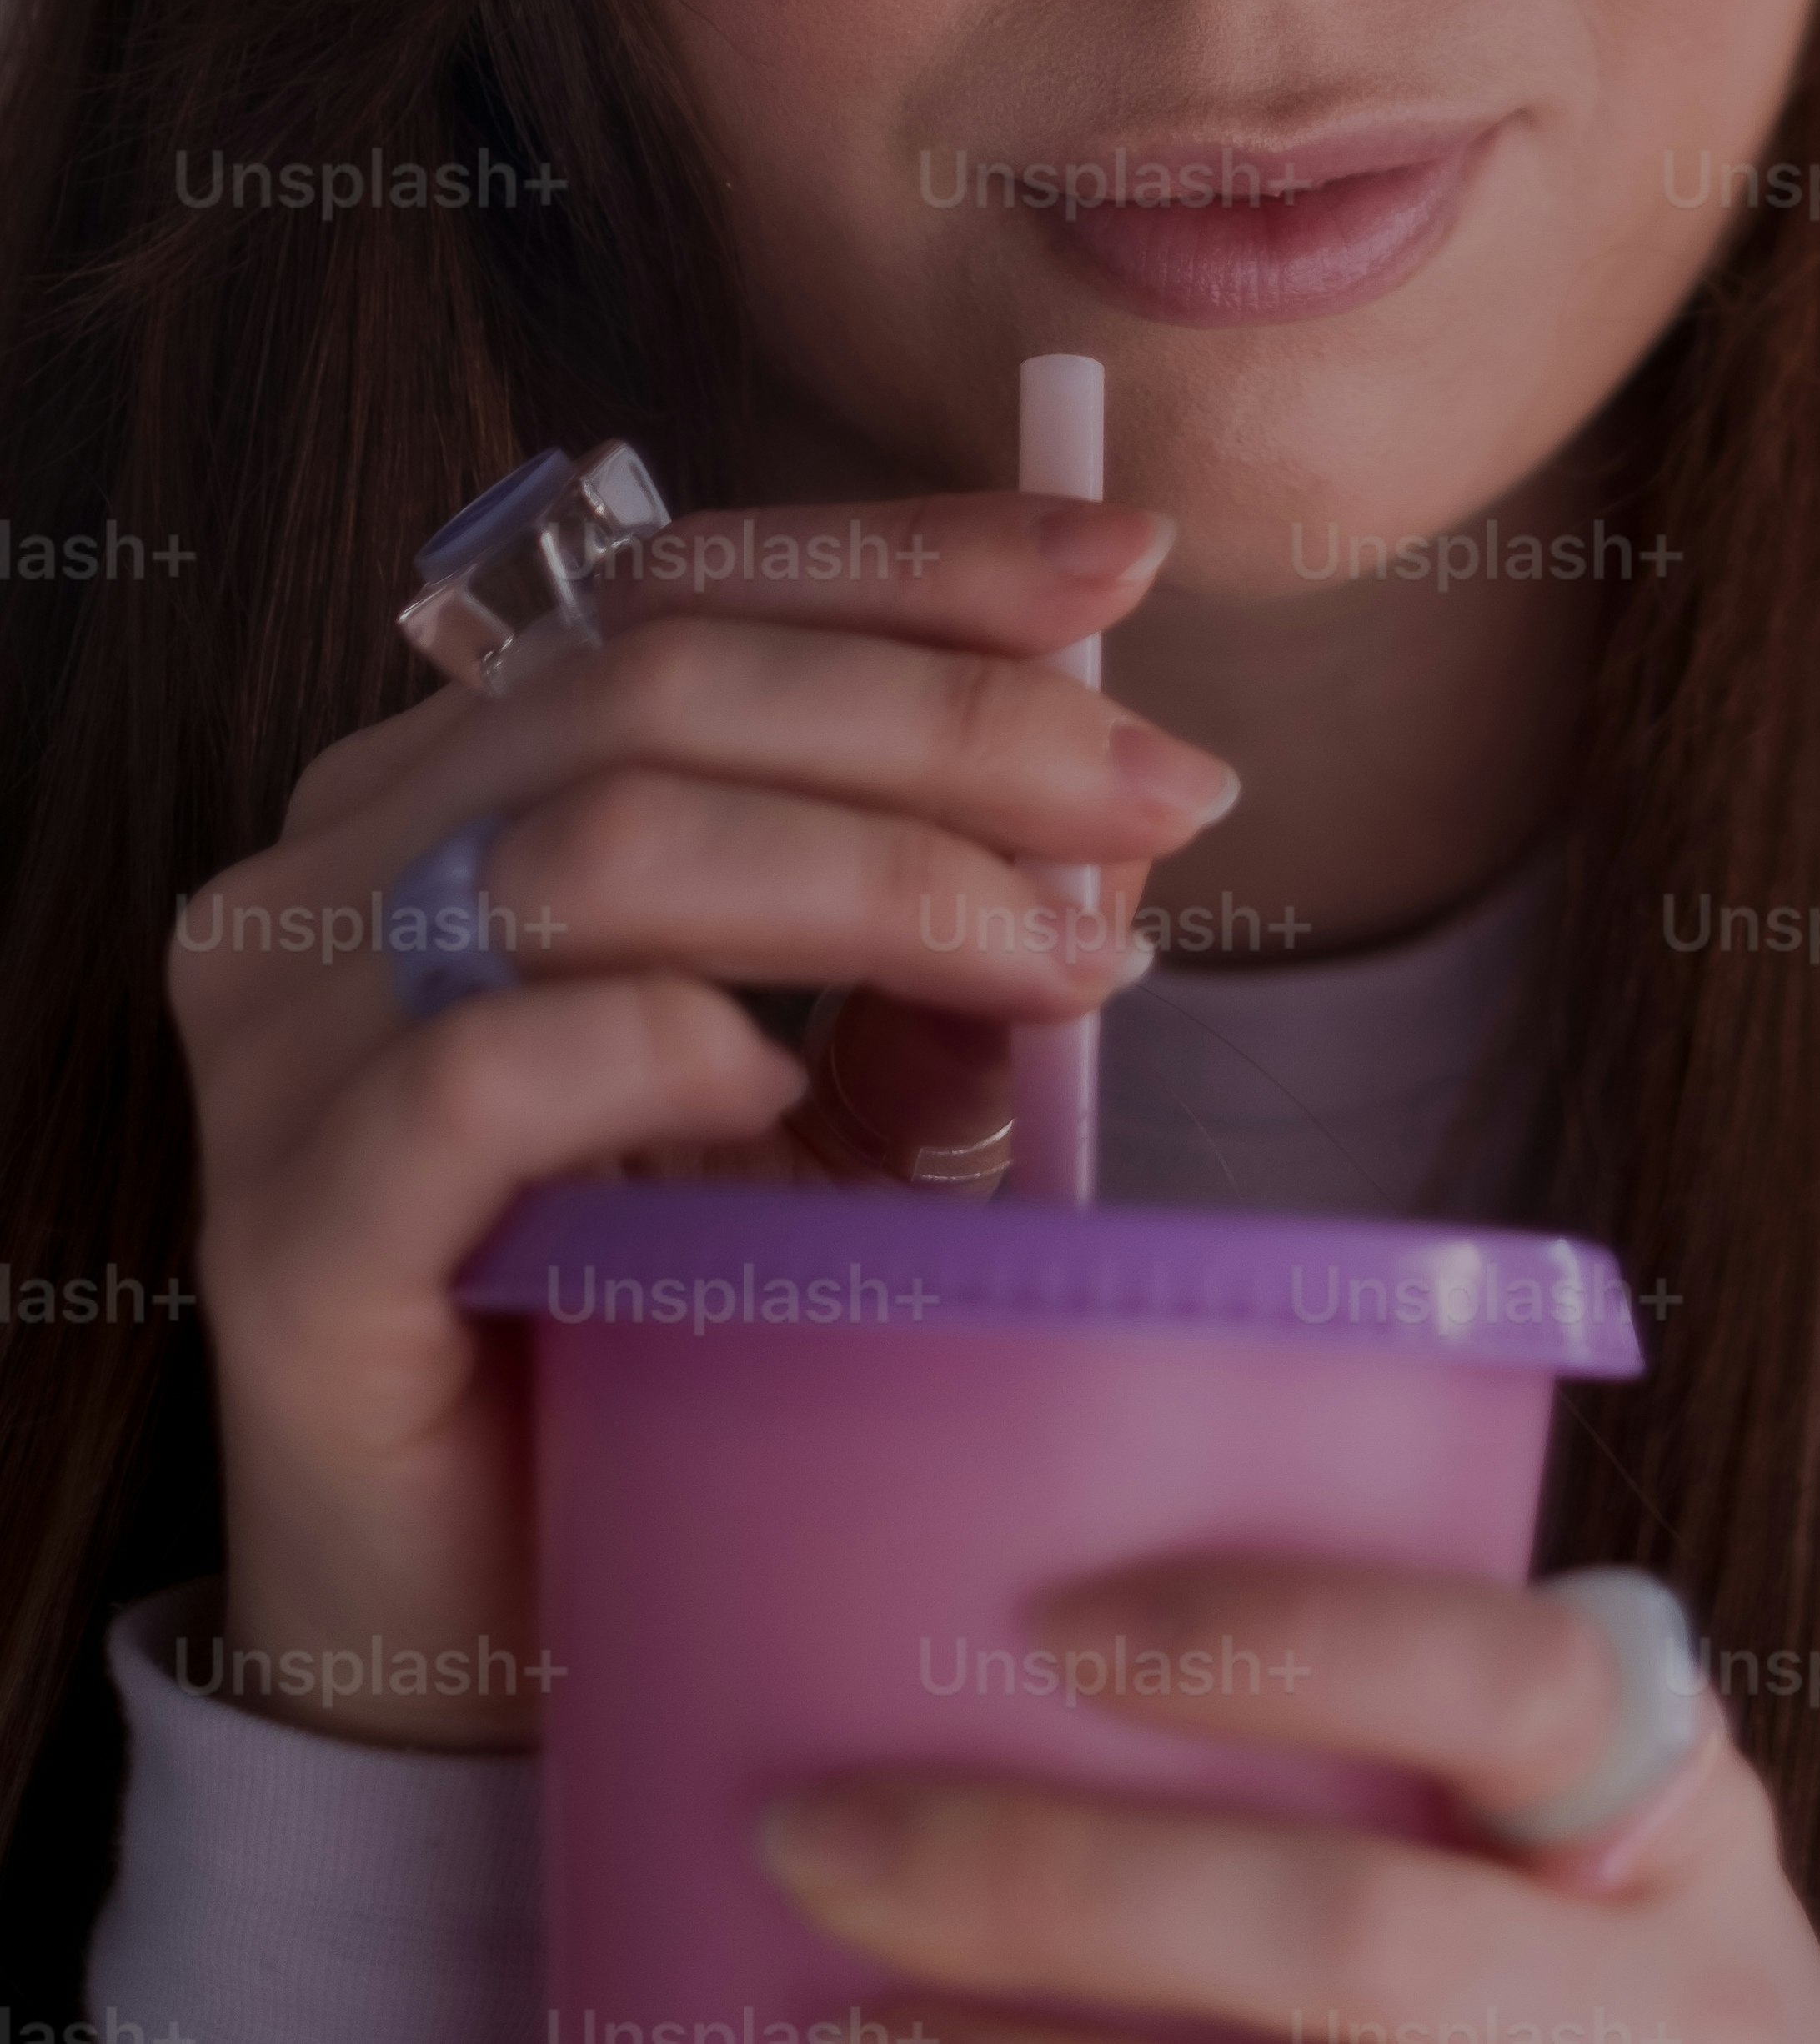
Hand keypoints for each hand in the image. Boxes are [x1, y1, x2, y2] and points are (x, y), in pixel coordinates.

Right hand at [169, 489, 1233, 1746]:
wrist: (500, 1638)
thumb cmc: (669, 1327)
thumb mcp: (859, 1105)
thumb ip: (952, 951)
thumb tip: (1120, 824)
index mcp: (454, 778)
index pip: (680, 584)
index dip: (909, 556)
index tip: (1124, 562)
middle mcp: (341, 865)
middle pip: (659, 683)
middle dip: (948, 720)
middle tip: (1158, 796)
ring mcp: (289, 1041)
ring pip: (593, 842)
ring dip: (870, 871)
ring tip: (1049, 957)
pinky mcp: (286, 1228)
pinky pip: (478, 1074)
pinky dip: (660, 1044)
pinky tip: (784, 1084)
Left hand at [756, 1551, 1819, 2043]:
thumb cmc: (1615, 1988)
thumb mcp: (1601, 1839)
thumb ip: (1421, 1742)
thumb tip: (1034, 1636)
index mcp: (1672, 1829)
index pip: (1506, 1682)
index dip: (1283, 1644)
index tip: (1056, 1625)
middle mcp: (1641, 2015)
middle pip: (1347, 1947)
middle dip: (1062, 1894)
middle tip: (821, 1836)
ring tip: (819, 2021)